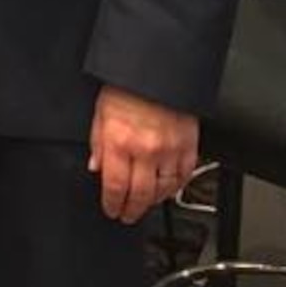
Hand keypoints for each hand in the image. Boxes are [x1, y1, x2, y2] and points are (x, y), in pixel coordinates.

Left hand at [88, 84, 198, 223]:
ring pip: (164, 189)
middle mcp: (145, 150)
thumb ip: (98, 144)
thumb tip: (96, 167)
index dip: (112, 204)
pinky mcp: (189, 146)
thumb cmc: (126, 87)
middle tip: (127, 216)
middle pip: (140, 194)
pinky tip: (167, 190)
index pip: (115, 186)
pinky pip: (184, 176)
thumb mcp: (100, 113)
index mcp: (120, 142)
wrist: (157, 71)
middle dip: (132, 210)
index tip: (111, 210)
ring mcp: (170, 150)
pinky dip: (175, 187)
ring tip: (145, 205)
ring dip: (153, 202)